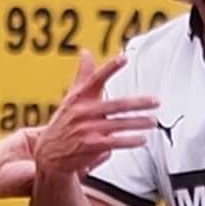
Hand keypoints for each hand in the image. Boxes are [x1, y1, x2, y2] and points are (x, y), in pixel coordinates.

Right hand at [31, 51, 158, 183]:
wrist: (49, 154)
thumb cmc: (64, 123)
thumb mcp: (71, 98)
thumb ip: (82, 75)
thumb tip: (85, 52)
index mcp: (79, 98)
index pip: (95, 79)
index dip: (109, 68)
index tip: (124, 57)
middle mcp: (83, 113)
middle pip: (116, 105)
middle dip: (138, 103)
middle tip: (155, 101)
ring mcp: (87, 130)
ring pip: (119, 124)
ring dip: (138, 123)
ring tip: (152, 121)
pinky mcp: (91, 146)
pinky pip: (115, 142)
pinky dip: (130, 141)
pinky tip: (142, 139)